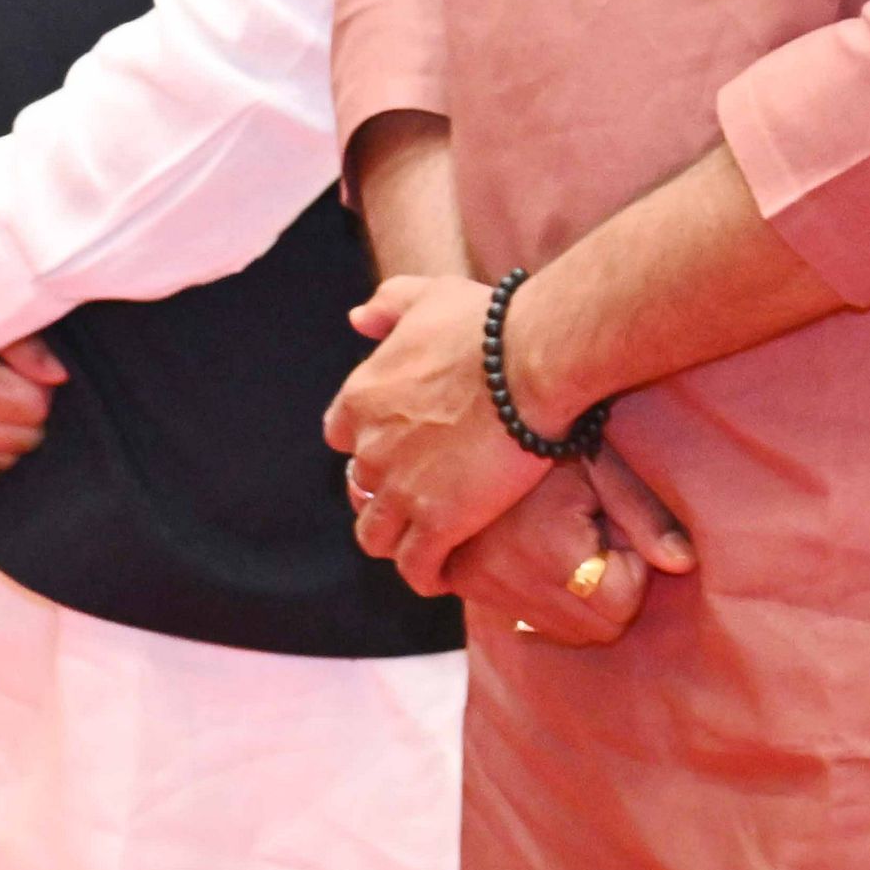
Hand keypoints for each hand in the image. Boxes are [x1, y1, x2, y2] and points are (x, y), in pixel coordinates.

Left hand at [328, 273, 552, 591]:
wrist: (529, 362)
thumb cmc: (486, 325)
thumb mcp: (428, 295)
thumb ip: (388, 303)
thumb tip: (357, 320)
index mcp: (362, 398)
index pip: (340, 435)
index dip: (367, 444)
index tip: (396, 447)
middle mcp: (370, 449)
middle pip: (360, 490)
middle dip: (384, 495)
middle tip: (419, 498)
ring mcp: (401, 491)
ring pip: (376, 536)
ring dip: (397, 541)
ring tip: (426, 543)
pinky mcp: (438, 523)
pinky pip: (416, 567)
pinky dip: (426, 574)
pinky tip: (443, 573)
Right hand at [440, 446, 695, 647]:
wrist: (485, 422)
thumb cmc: (555, 437)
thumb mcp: (607, 467)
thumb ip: (647, 518)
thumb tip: (684, 563)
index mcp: (548, 546)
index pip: (620, 604)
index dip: (631, 568)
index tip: (614, 527)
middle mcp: (508, 576)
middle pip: (597, 628)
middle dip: (611, 589)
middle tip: (596, 535)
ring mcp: (482, 585)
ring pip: (567, 632)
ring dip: (582, 598)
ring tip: (570, 544)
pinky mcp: (467, 585)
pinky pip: (532, 623)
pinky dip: (551, 600)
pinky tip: (545, 556)